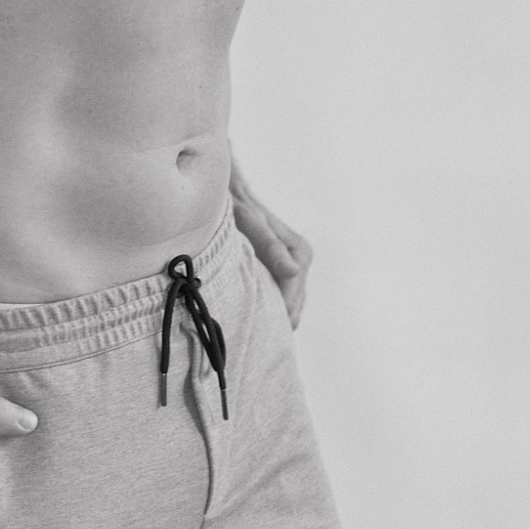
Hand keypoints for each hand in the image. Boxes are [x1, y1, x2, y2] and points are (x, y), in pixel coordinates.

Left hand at [231, 186, 312, 328]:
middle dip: (279, 319)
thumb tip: (294, 271)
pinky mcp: (279, 265)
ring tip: (258, 334)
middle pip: (294, 301)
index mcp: (297, 251)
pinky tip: (260, 317)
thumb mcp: (249, 221)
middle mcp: (299, 258)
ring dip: (276, 314)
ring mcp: (291, 262)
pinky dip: (272, 305)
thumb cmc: (237, 203)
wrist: (231, 188)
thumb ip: (269, 245)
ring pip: (290, 301)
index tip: (263, 328)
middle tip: (260, 341)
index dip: (278, 312)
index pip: (292, 294)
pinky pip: (282, 294)